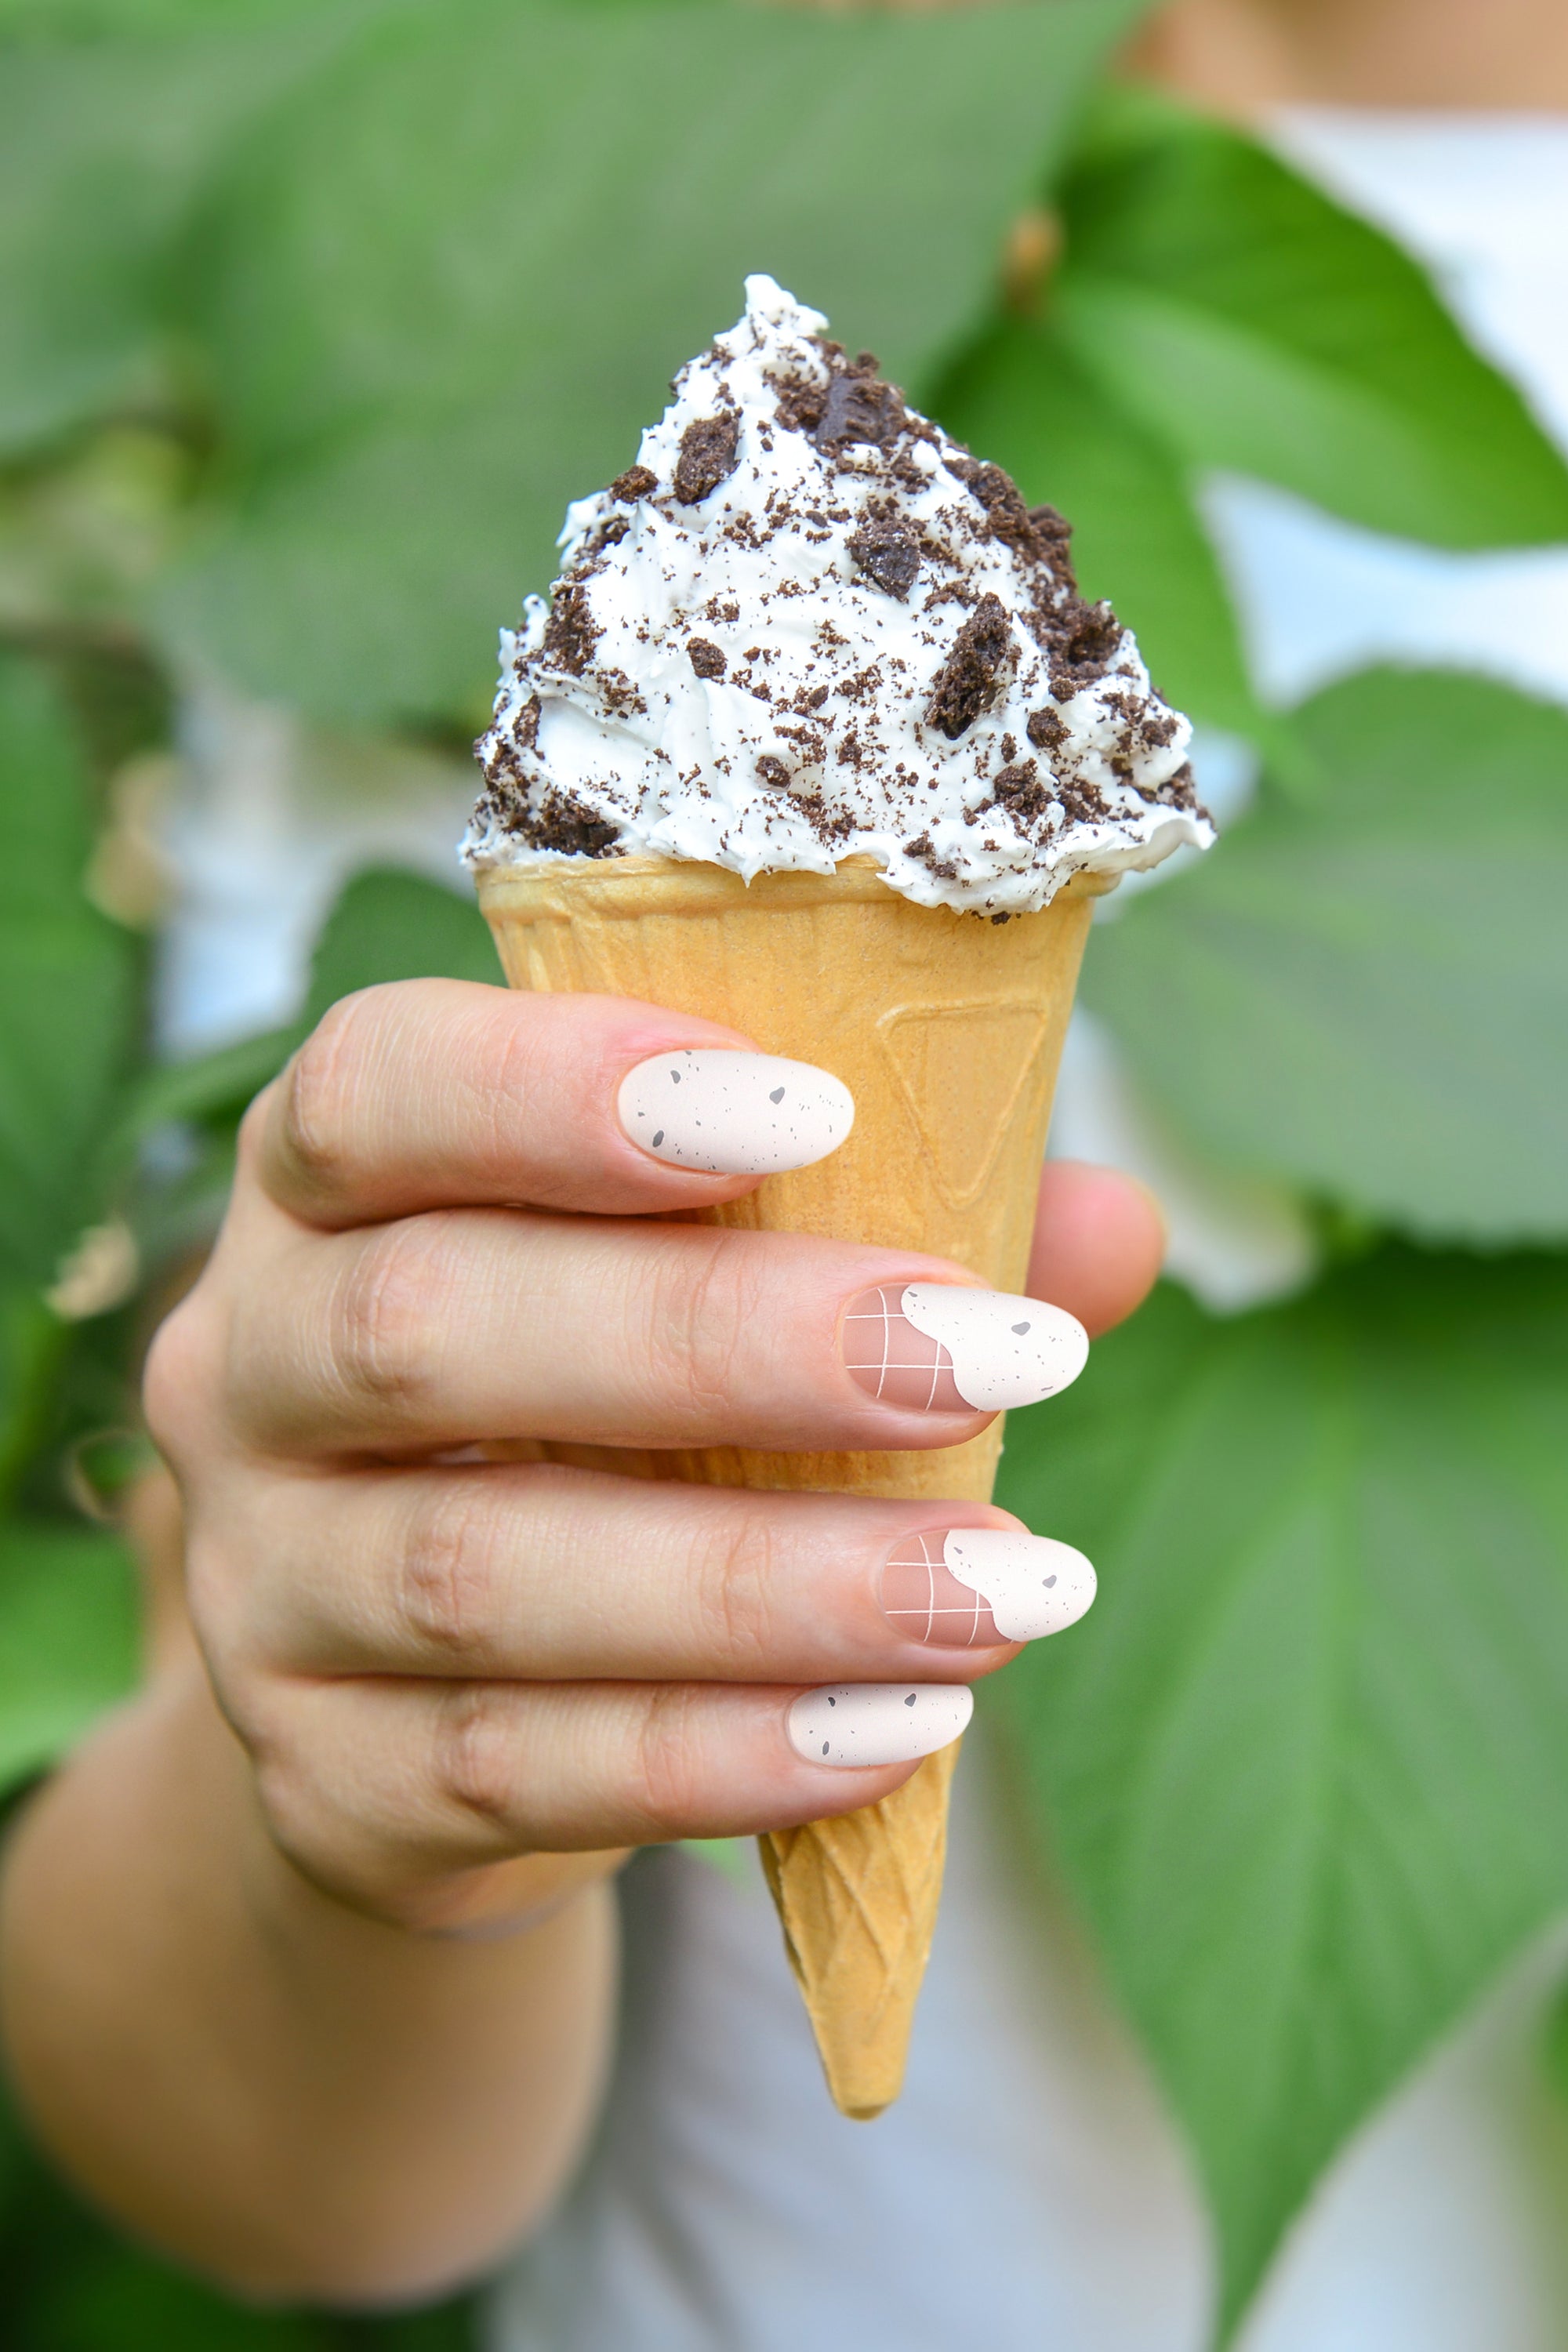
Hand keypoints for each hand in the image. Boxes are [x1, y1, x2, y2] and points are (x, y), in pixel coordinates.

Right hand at [146, 980, 1162, 1934]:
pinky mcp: (318, 1779)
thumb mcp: (707, 1288)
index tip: (806, 1106)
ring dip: (764, 1582)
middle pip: (430, 1328)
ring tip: (999, 1587)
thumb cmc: (601, 1417)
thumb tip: (1108, 1228)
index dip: (553, 1086)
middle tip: (978, 1355)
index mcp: (326, 1187)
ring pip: (480, 1574)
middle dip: (723, 1341)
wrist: (427, 1694)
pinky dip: (715, 1752)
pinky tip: (897, 1731)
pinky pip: (505, 1771)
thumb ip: (886, 1227)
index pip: (372, 1093)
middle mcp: (242, 1368)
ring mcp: (260, 1587)